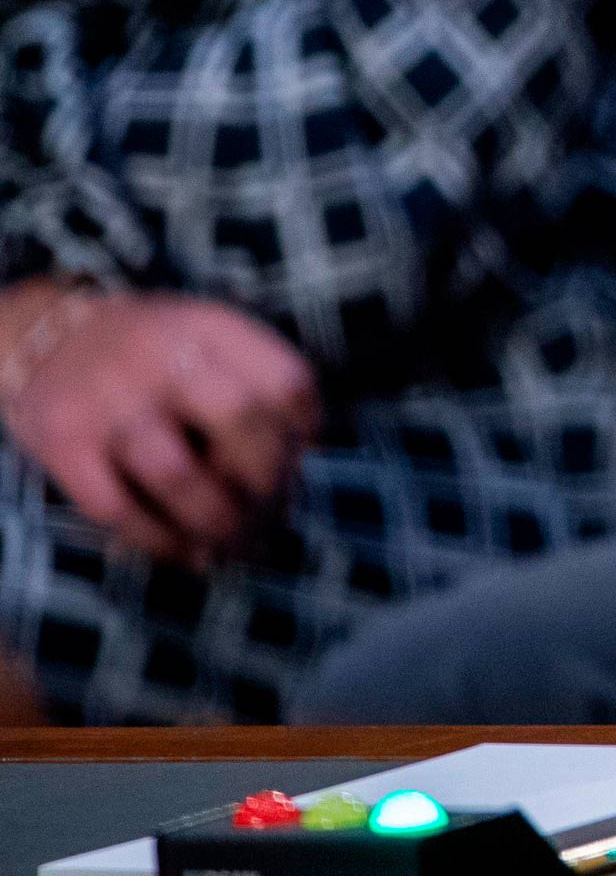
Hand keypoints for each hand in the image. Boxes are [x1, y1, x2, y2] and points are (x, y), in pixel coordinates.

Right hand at [0, 291, 318, 566]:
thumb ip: (254, 378)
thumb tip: (306, 453)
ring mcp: (108, 399)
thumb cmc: (153, 349)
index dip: (307, 428)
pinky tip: (184, 551)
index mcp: (209, 326)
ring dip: (216, 521)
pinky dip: (158, 539)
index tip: (305, 456)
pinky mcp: (62, 441)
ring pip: (180, 476)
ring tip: (234, 542)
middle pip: (242, 423)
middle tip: (271, 510)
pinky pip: (117, 507)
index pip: (286, 379)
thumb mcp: (208, 336)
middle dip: (268, 479)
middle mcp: (160, 355)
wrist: (45, 336)